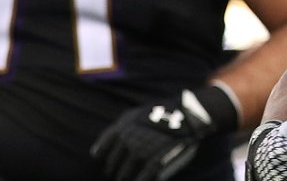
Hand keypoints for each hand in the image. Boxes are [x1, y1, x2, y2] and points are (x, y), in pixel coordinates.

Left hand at [90, 85, 238, 180]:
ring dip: (123, 177)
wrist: (187, 115)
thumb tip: (100, 148)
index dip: (101, 153)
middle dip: (113, 169)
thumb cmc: (163, 112)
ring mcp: (140, 153)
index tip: (99, 157)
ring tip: (124, 178)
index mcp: (122, 127)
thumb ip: (118, 128)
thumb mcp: (136, 113)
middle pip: (112, 163)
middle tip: (115, 173)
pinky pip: (141, 178)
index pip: (102, 147)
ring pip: (124, 173)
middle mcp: (127, 141)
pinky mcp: (153, 163)